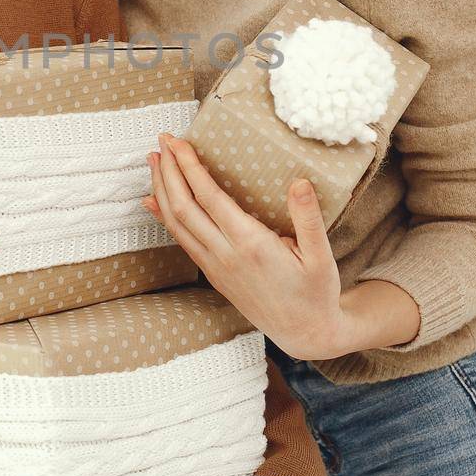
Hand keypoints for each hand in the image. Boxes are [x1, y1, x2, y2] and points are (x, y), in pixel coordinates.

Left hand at [145, 134, 418, 359]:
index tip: (179, 142)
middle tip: (162, 141)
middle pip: (183, 207)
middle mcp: (225, 255)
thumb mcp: (321, 257)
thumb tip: (299, 182)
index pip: (209, 197)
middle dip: (168, 171)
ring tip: (155, 161)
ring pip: (176, 224)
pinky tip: (154, 202)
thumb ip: (309, 219)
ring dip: (162, 190)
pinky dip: (164, 217)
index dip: (189, 167)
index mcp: (250, 245)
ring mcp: (215, 267)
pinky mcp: (213, 275)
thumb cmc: (315, 293)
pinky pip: (182, 240)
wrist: (304, 335)